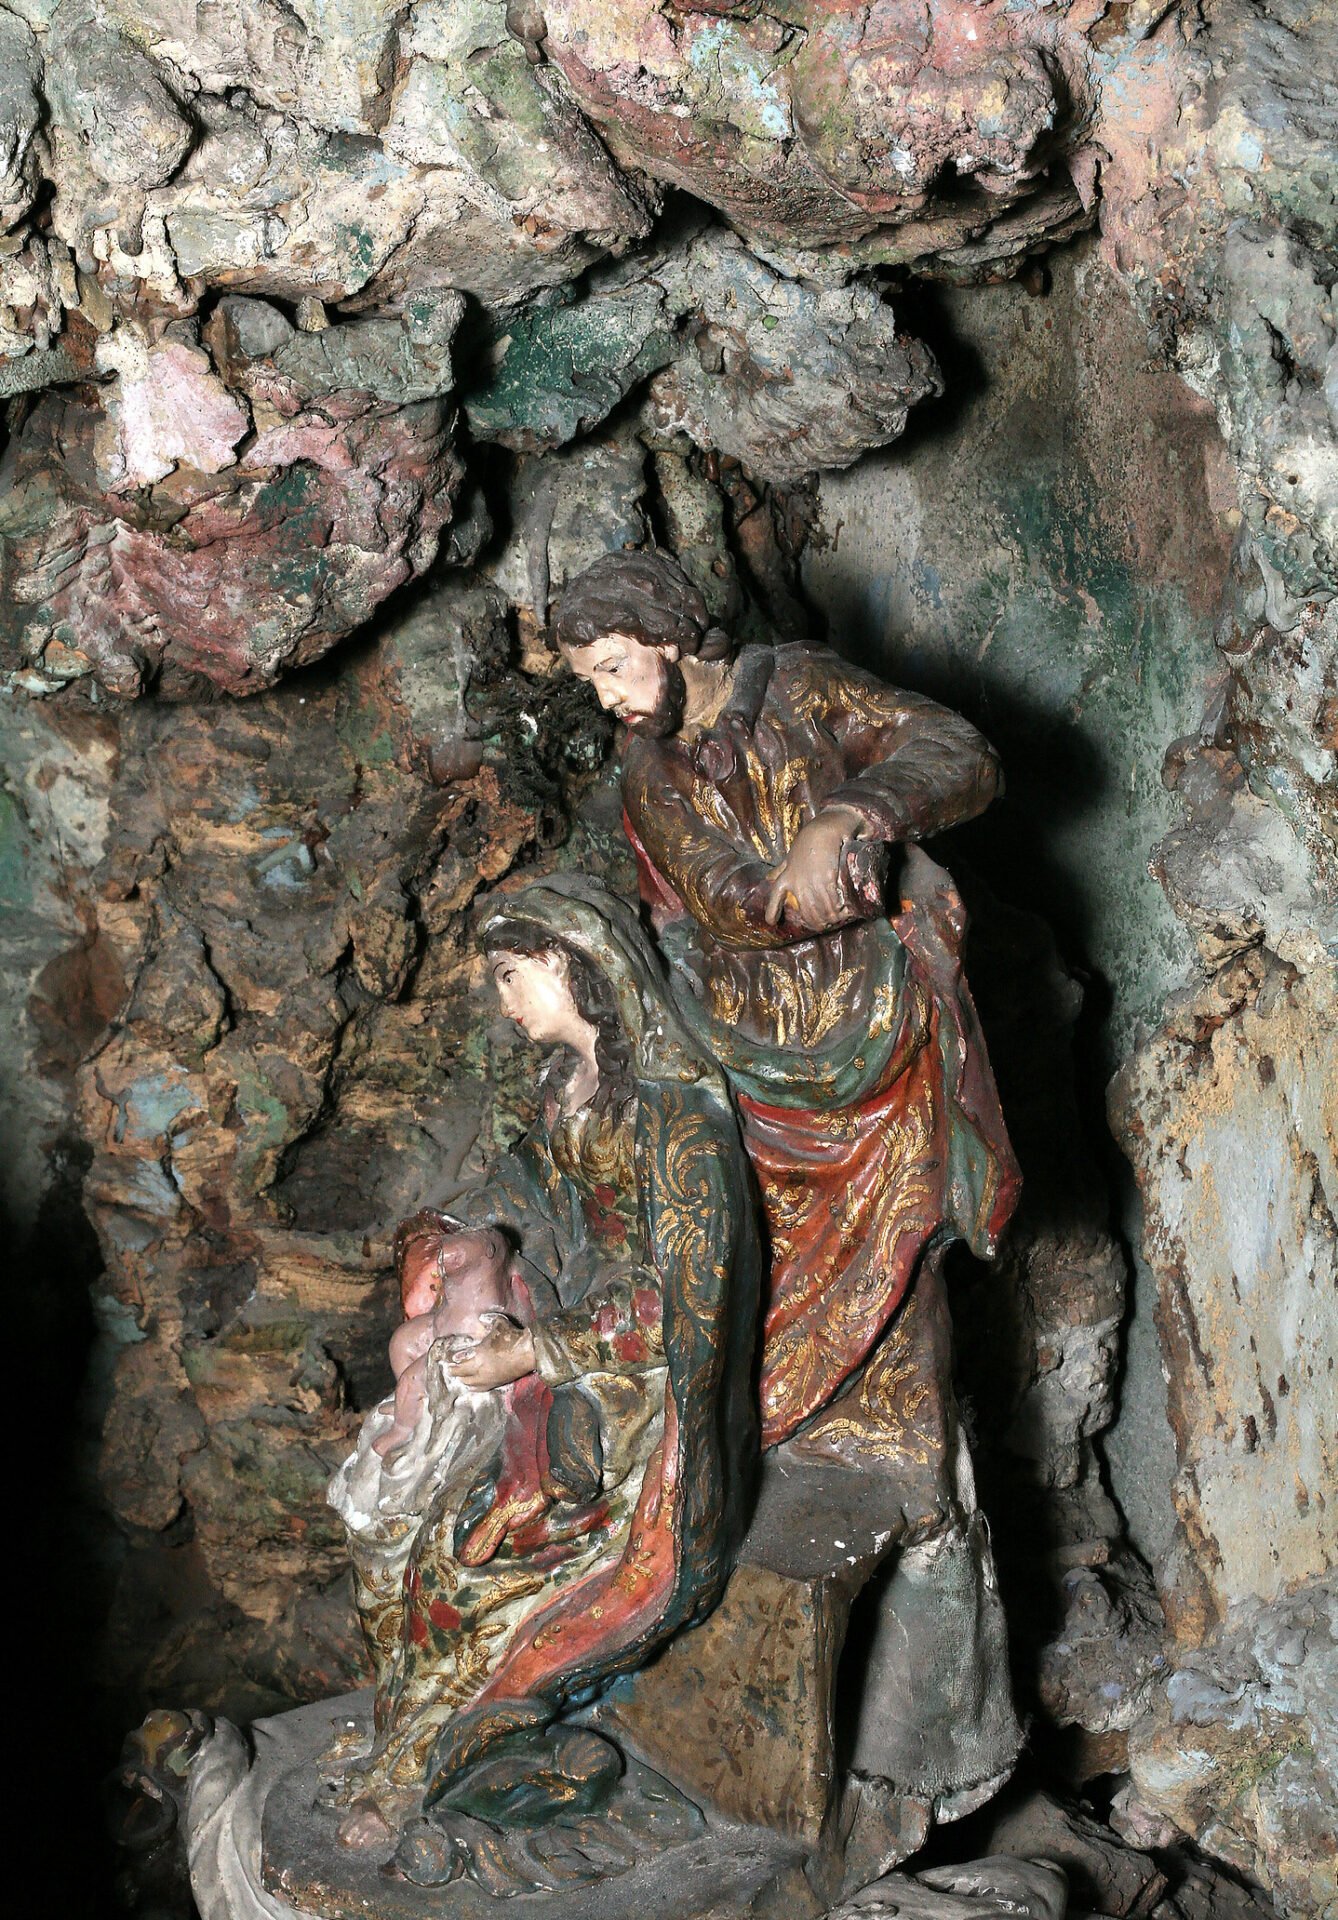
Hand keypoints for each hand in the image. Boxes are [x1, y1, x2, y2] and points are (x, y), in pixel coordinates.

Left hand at [448, 1314, 535, 1389]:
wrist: (528, 1352)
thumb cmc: (513, 1337)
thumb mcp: (499, 1323)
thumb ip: (489, 1320)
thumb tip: (481, 1317)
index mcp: (478, 1353)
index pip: (459, 1360)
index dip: (452, 1361)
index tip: (449, 1360)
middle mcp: (480, 1368)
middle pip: (461, 1373)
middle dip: (454, 1371)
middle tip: (450, 1369)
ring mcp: (488, 1378)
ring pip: (469, 1382)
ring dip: (463, 1379)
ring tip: (460, 1376)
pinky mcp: (495, 1383)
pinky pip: (479, 1389)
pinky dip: (473, 1387)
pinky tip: (470, 1385)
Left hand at [764, 807, 864, 929]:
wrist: (824, 829)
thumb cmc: (808, 842)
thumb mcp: (791, 856)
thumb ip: (781, 869)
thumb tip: (769, 878)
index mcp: (786, 877)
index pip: (775, 897)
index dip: (772, 910)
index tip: (771, 922)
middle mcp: (797, 882)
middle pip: (806, 911)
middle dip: (816, 922)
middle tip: (825, 926)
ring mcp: (812, 881)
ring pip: (821, 908)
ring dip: (830, 917)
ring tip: (837, 919)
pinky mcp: (827, 877)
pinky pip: (832, 900)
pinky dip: (839, 908)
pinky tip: (844, 911)